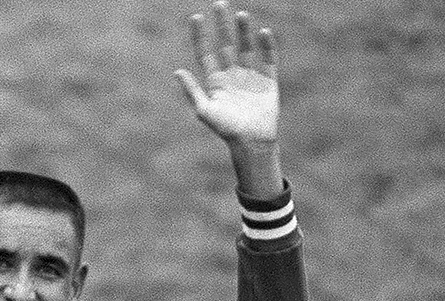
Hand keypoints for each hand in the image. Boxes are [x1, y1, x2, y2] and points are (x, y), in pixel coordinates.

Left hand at [174, 1, 277, 148]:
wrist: (252, 142)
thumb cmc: (226, 130)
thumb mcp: (205, 111)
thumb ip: (192, 92)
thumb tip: (177, 72)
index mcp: (215, 81)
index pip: (206, 53)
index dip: (200, 36)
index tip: (196, 17)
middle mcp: (231, 75)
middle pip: (226, 44)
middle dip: (222, 25)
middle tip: (219, 4)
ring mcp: (250, 76)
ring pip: (246, 47)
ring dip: (243, 31)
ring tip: (240, 14)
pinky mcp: (268, 80)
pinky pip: (268, 59)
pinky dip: (266, 46)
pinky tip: (263, 33)